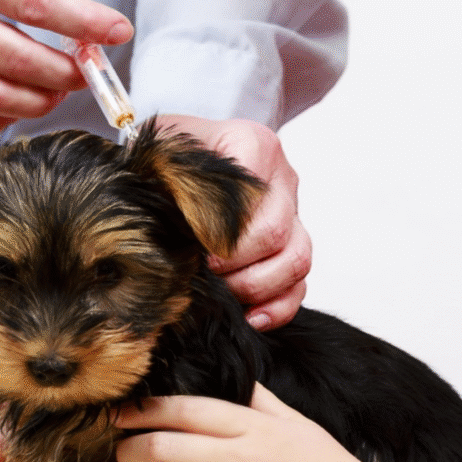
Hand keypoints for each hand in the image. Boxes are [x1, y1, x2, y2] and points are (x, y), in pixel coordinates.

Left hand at [114, 384, 386, 461]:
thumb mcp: (300, 426)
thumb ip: (263, 402)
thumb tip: (237, 378)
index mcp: (257, 427)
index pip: (187, 409)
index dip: (146, 410)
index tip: (122, 414)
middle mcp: (245, 458)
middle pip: (168, 445)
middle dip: (132, 448)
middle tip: (119, 452)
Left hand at [157, 115, 310, 330]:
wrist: (182, 157)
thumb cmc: (172, 153)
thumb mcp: (162, 145)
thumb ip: (167, 169)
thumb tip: (168, 221)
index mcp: (254, 145)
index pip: (252, 191)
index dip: (222, 227)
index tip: (195, 243)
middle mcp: (281, 179)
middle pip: (275, 231)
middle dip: (236, 261)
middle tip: (203, 271)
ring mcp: (293, 215)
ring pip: (297, 259)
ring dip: (256, 285)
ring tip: (223, 292)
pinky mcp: (291, 247)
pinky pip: (299, 285)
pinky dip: (277, 307)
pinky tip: (250, 317)